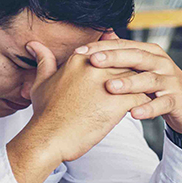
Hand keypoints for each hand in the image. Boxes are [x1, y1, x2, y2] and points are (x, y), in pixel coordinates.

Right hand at [8, 39, 148, 182]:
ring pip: (137, 78)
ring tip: (147, 96)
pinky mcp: (117, 102)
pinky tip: (144, 109)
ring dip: (143, 87)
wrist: (49, 138)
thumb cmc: (45, 114)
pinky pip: (141, 97)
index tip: (122, 73)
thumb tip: (34, 44)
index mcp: (80, 59)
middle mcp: (96, 67)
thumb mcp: (41, 82)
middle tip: (143, 83)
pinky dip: (145, 103)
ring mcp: (108, 83)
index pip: (109, 53)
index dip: (118, 64)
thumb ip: (44, 61)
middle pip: (126, 63)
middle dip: (135, 73)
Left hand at [73, 38, 181, 138]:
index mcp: (148, 52)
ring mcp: (169, 80)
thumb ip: (123, 54)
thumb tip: (103, 36)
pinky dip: (148, 108)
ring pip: (148, 79)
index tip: (78, 52)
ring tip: (111, 87)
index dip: (100, 47)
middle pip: (136, 57)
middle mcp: (159, 62)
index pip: (122, 45)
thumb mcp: (141, 68)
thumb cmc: (158, 86)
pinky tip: (134, 113)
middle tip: (93, 61)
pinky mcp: (176, 99)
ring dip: (129, 83)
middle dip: (113, 58)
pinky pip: (162, 103)